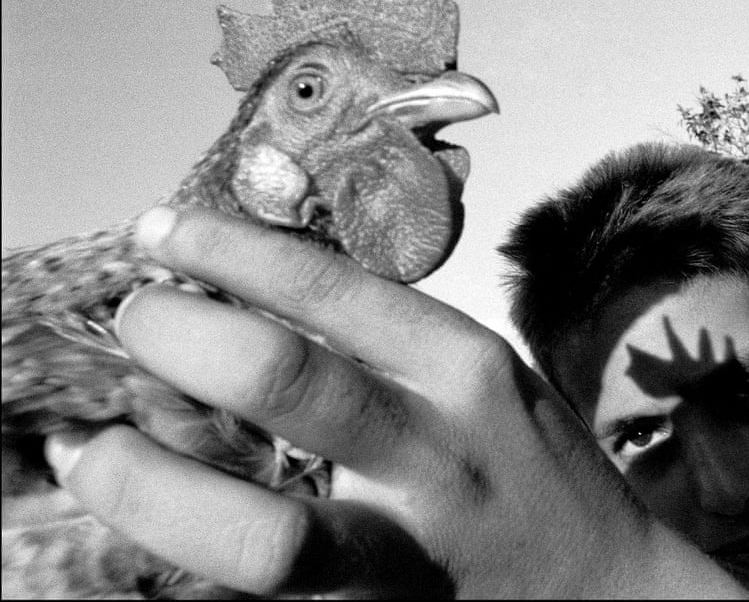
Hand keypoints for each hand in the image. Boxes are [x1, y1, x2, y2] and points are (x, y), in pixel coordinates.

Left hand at [46, 206, 745, 597]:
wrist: (608, 596)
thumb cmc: (536, 473)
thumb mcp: (482, 380)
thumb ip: (385, 345)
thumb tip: (250, 299)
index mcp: (466, 368)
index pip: (329, 287)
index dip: (228, 249)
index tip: (162, 231)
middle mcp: (437, 457)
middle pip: (281, 380)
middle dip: (178, 336)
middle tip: (135, 320)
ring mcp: (405, 558)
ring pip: (254, 536)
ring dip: (143, 484)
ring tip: (92, 450)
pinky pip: (254, 592)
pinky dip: (179, 552)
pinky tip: (146, 519)